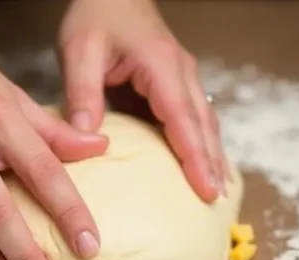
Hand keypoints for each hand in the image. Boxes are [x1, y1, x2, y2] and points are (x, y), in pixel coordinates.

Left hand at [59, 0, 223, 200]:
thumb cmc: (95, 16)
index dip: (195, 156)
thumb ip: (83, 92)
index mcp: (160, 66)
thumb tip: (87, 134)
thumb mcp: (80, 49)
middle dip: (212, 163)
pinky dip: (204, 145)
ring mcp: (182, 78)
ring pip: (205, 123)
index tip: (206, 187)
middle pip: (203, 125)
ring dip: (213, 156)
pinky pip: (196, 120)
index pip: (183, 119)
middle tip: (217, 201)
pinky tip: (206, 168)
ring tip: (218, 191)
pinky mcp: (176, 86)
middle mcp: (180, 72)